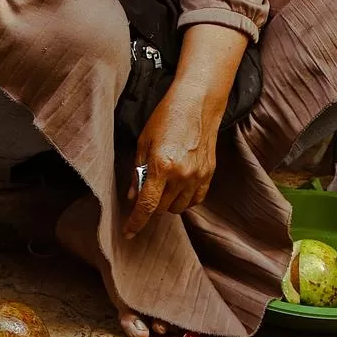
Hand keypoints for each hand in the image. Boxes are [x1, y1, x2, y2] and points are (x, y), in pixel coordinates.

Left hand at [123, 81, 219, 237]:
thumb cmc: (166, 117)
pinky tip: (178, 188)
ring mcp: (198, 176)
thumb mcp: (143, 142)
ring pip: (178, 207)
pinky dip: (184, 200)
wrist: (197, 103)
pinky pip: (195, 200)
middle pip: (161, 208)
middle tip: (146, 189)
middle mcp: (181, 175)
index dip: (135, 222)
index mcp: (161, 166)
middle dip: (150, 205)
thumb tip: (133, 196)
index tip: (128, 232)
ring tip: (162, 186)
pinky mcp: (209, 174)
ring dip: (166, 203)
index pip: (146, 206)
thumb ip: (137, 172)